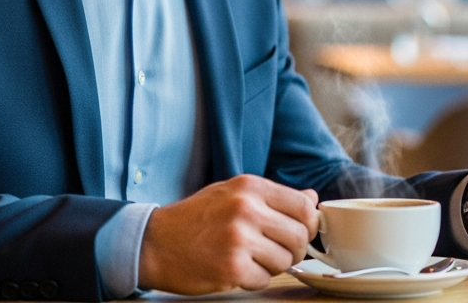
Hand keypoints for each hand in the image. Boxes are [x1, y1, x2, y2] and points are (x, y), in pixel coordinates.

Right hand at [138, 174, 318, 293]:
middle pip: (300, 236)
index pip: (303, 206)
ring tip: (249, 259)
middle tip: (275, 252)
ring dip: (272, 266)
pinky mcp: (231, 267)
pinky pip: (264, 280)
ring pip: (285, 261)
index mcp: (250, 187)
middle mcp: (247, 209)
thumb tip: (312, 199)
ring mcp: (239, 239)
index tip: (300, 232)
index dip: (309, 224)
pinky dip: (254, 280)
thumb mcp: (233, 194)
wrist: (154, 243)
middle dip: (293, 250)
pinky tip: (236, 270)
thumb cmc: (195, 219)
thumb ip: (273, 197)